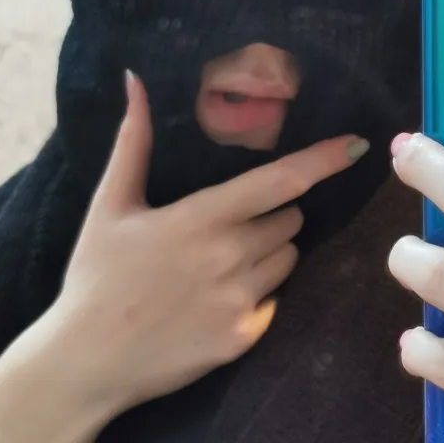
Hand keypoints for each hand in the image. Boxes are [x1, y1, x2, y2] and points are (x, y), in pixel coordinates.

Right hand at [46, 72, 367, 418]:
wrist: (86, 362)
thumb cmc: (97, 276)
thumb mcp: (110, 204)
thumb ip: (133, 142)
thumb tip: (134, 80)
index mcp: (202, 217)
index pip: (281, 180)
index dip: (324, 159)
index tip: (357, 144)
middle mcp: (230, 256)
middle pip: (291, 219)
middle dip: (275, 214)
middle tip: (231, 225)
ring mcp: (240, 300)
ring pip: (289, 258)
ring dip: (271, 252)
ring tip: (223, 262)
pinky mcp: (245, 337)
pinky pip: (276, 300)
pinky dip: (259, 294)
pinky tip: (219, 298)